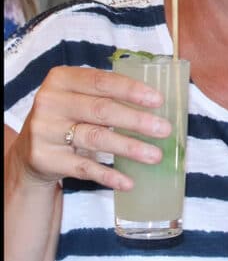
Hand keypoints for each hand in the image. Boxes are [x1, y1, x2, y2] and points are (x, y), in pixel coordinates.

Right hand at [6, 65, 171, 190]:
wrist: (30, 149)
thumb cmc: (68, 116)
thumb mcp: (79, 96)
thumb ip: (107, 94)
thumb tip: (156, 105)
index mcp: (61, 79)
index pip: (102, 81)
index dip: (132, 90)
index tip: (158, 101)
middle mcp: (50, 102)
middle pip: (102, 110)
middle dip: (137, 121)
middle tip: (164, 129)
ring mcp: (45, 131)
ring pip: (96, 138)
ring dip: (129, 148)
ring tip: (155, 155)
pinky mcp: (45, 159)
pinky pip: (83, 168)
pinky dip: (108, 175)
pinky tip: (128, 181)